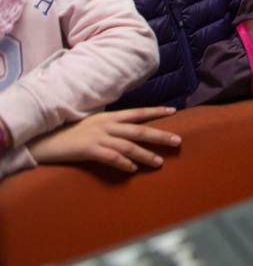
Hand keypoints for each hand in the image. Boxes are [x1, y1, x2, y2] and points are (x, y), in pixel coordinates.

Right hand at [28, 107, 180, 172]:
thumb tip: (130, 131)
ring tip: (159, 163)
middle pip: (139, 130)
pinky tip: (132, 170)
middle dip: (160, 135)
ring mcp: (98, 137)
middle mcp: (107, 124)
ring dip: (145, 155)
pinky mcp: (88, 150)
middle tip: (177, 141)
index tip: (173, 112)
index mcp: (109, 116)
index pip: (138, 113)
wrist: (44, 140)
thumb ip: (112, 126)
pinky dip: (123, 163)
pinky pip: (110, 157)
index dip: (156, 112)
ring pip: (128, 146)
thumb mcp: (94, 124)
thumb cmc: (70, 134)